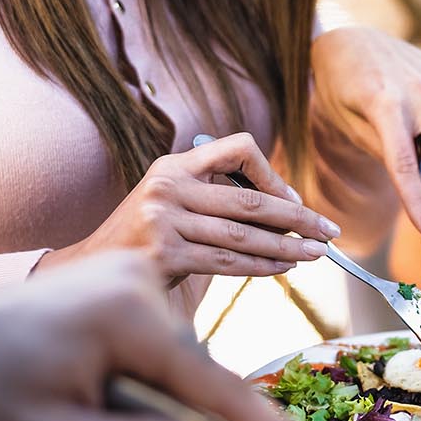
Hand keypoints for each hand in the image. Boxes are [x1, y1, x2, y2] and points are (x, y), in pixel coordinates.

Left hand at [0, 252, 337, 420]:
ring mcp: (134, 272)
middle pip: (197, 371)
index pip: (219, 388)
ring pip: (179, 357)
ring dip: (148, 395)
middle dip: (169, 415)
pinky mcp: (125, 278)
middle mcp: (142, 279)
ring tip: (72, 401)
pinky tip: (85, 382)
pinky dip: (142, 373)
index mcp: (130, 316)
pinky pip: (160, 339)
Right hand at [40, 132, 339, 278]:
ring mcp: (163, 219)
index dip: (272, 173)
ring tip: (316, 254)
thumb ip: (219, 196)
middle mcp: (168, 185)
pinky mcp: (162, 254)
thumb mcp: (176, 201)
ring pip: (242, 236)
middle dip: (298, 219)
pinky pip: (225, 262)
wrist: (91, 272)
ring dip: (286, 248)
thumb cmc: (149, 237)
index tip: (294, 200)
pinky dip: (260, 266)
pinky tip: (283, 269)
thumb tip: (290, 210)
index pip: (237, 147)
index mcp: (176, 164)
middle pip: (250, 200)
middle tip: (329, 231)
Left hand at [309, 27, 420, 237]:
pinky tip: (418, 126)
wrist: (349, 36)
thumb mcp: (345, 123)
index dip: (419, 202)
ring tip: (411, 149)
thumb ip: (382, 153)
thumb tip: (417, 183)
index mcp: (385, 102)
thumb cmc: (338, 85)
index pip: (407, 164)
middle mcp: (420, 88)